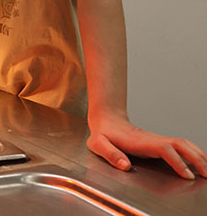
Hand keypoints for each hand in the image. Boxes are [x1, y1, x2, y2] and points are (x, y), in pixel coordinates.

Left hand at [87, 112, 206, 178]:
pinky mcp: (159, 142)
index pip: (165, 149)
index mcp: (140, 142)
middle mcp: (152, 139)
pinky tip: (199, 162)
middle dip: (197, 158)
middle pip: (181, 144)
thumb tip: (125, 165)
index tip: (187, 175)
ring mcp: (157, 139)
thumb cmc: (103, 133)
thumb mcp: (98, 144)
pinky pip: (181, 146)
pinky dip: (193, 153)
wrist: (106, 120)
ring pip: (184, 144)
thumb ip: (110, 154)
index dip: (177, 162)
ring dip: (198, 155)